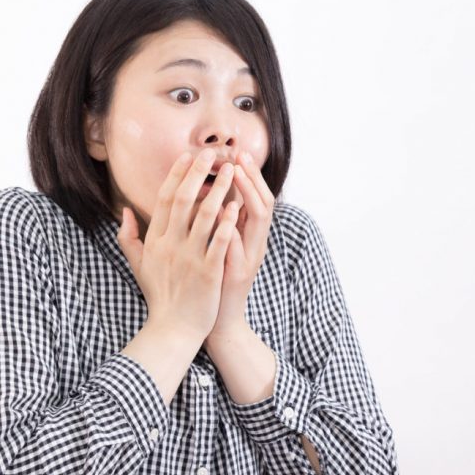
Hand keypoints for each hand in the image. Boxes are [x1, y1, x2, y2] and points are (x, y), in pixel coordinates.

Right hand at [116, 148, 240, 344]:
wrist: (172, 329)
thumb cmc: (159, 296)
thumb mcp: (138, 264)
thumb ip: (129, 236)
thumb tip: (125, 210)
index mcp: (155, 240)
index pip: (165, 199)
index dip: (177, 175)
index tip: (188, 155)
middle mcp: (170, 245)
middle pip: (184, 200)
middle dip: (198, 173)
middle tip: (212, 153)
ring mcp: (189, 258)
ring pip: (204, 216)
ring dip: (219, 190)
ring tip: (232, 171)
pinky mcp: (207, 272)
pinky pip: (219, 242)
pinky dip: (228, 223)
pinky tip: (237, 206)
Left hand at [206, 150, 275, 339]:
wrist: (216, 320)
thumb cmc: (212, 280)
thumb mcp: (218, 246)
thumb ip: (218, 222)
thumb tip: (210, 193)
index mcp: (249, 236)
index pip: (256, 197)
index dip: (249, 176)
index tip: (236, 154)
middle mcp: (255, 244)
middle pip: (263, 203)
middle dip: (252, 178)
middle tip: (239, 156)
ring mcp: (250, 258)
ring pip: (258, 220)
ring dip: (247, 194)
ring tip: (235, 174)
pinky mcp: (238, 273)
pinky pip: (238, 247)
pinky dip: (232, 229)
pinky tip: (223, 212)